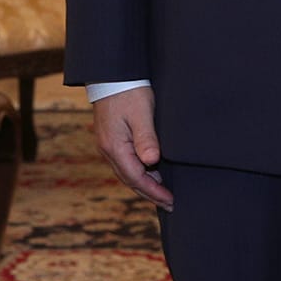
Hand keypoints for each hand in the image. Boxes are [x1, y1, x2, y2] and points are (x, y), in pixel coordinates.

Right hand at [91, 87, 172, 208]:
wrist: (112, 76)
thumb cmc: (129, 92)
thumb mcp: (141, 113)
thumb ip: (146, 138)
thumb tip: (151, 162)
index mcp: (115, 147)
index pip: (136, 178)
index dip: (154, 191)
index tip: (170, 200)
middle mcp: (109, 150)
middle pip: (130, 180)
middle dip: (150, 193)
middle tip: (170, 204)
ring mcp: (109, 145)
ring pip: (128, 172)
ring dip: (145, 184)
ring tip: (163, 193)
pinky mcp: (113, 139)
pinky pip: (126, 163)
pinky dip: (140, 172)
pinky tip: (152, 173)